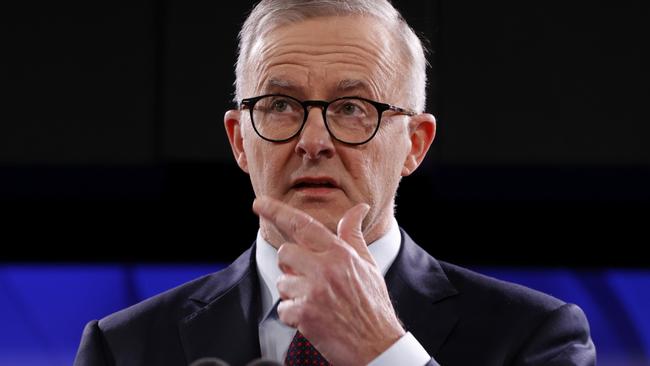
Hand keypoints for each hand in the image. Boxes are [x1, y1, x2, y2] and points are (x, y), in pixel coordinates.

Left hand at [253, 196, 404, 365]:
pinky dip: (293, 316)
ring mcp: (315, 291)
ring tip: (316, 302)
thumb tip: (357, 209)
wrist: (378, 345)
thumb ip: (353, 236)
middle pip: (285, 253)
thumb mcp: (367, 265)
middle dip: (290, 266)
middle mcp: (326, 268)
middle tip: (308, 280)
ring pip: (281, 282)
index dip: (277, 211)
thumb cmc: (373, 306)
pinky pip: (282, 309)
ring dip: (293, 294)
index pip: (303, 225)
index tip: (259, 204)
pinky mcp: (305, 314)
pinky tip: (312, 319)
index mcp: (340, 253)